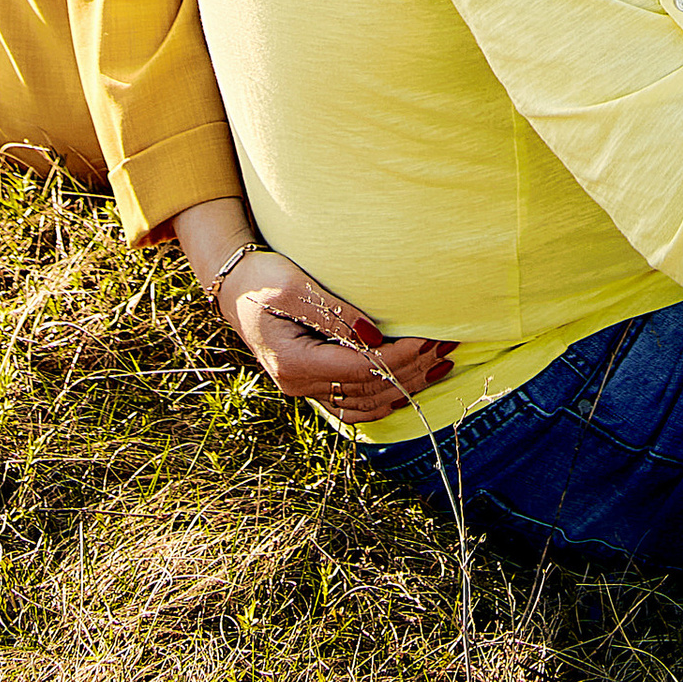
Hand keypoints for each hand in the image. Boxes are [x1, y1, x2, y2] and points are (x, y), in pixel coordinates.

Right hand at [220, 250, 455, 425]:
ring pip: (365, 403)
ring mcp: (304, 389)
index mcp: (293, 363)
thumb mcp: (294, 286)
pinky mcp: (313, 383)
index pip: (359, 370)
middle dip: (411, 370)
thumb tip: (375, 336)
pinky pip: (355, 404)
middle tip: (446, 347)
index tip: (429, 337)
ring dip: (406, 386)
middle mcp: (298, 385)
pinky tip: (412, 385)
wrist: (235, 287)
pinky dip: (386, 396)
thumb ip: (334, 313)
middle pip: (367, 390)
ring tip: (441, 365)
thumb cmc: (263, 277)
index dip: (398, 357)